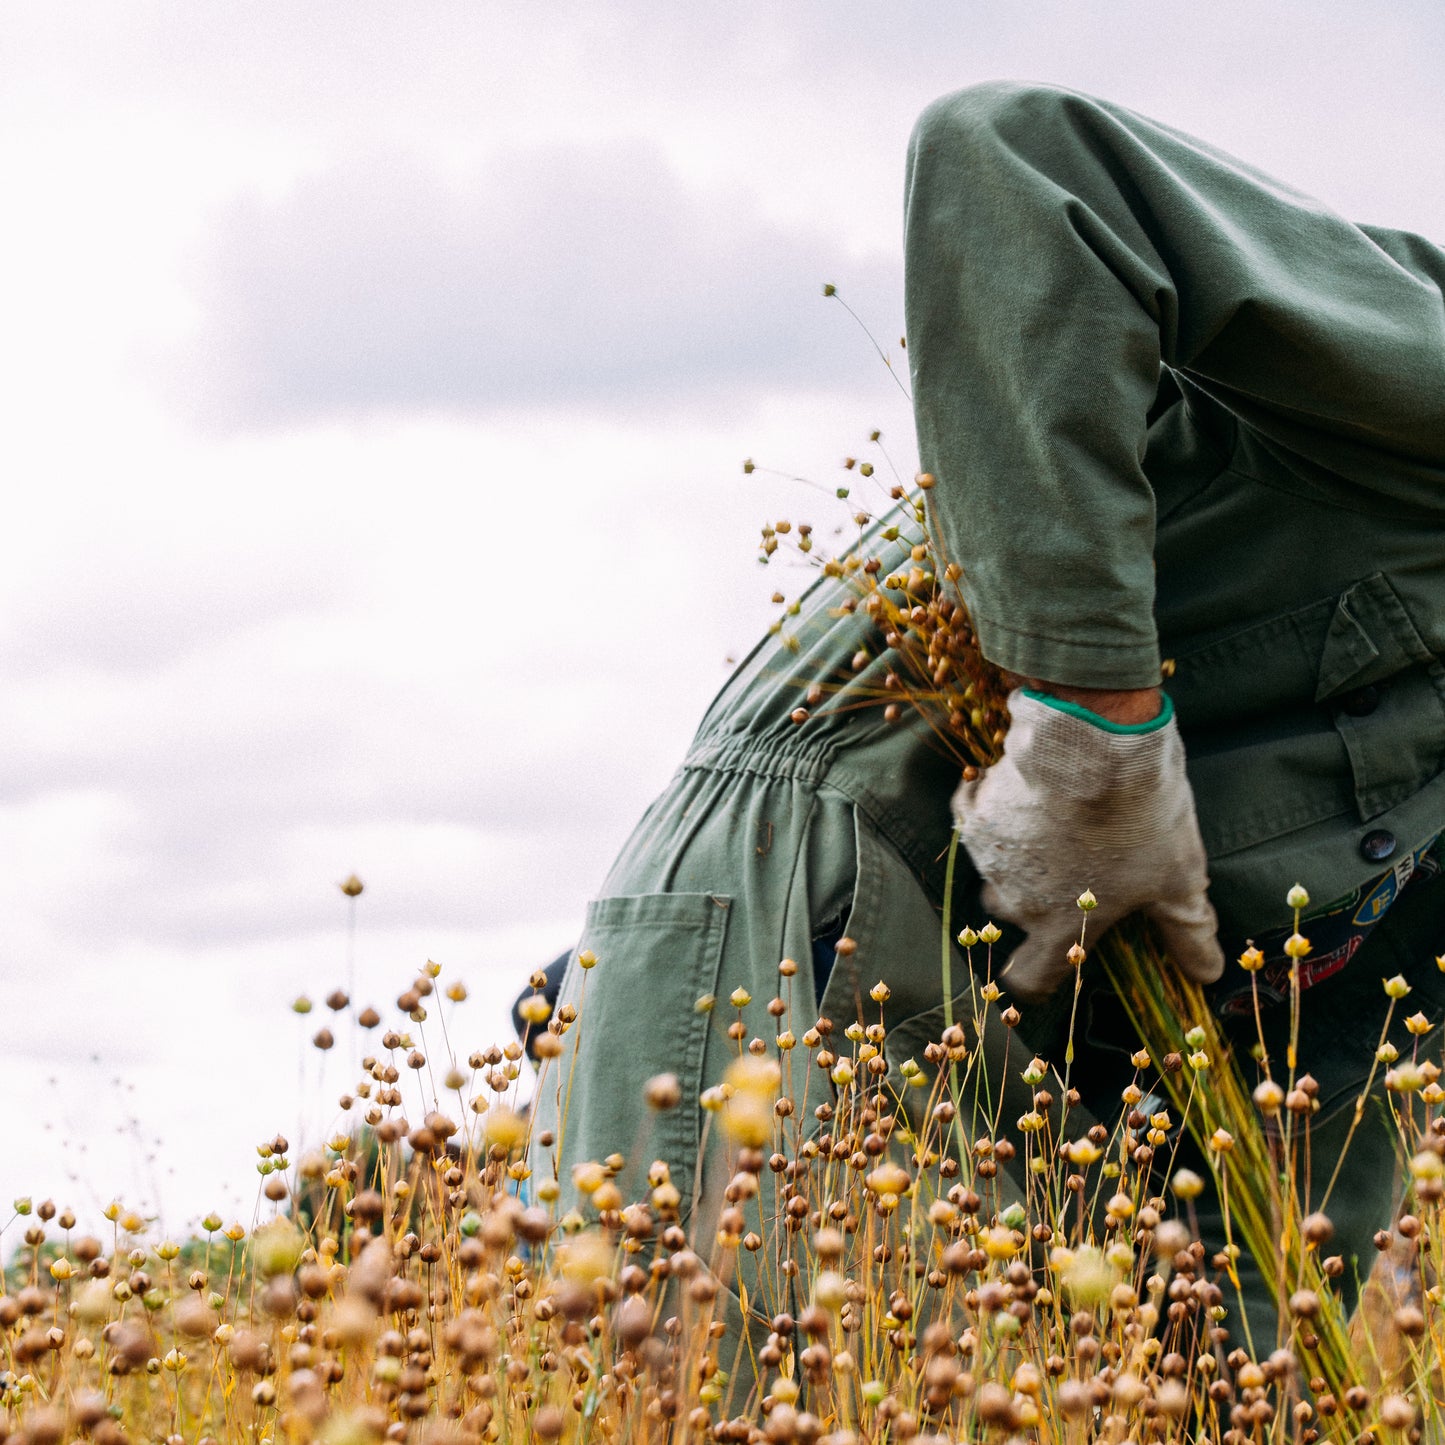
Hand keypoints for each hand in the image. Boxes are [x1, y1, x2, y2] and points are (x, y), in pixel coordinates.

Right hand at [952, 688, 1224, 1001]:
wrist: (1091, 747)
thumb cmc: (1139, 821)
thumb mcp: (1179, 879)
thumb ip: (1188, 932)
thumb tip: (1207, 975)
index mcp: (1061, 928)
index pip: (1029, 978)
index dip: (1033, 978)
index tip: (1044, 962)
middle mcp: (1016, 902)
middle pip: (1012, 915)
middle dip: (1032, 897)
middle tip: (1067, 865)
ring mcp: (988, 857)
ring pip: (995, 866)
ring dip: (1016, 852)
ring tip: (1052, 820)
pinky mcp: (974, 811)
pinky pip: (976, 816)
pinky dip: (993, 806)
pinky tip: (1023, 787)